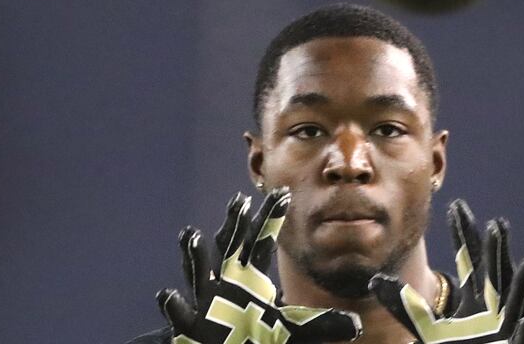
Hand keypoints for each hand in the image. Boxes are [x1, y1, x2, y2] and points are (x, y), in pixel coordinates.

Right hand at [156, 188, 361, 343]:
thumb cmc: (251, 335)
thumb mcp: (291, 330)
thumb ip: (320, 326)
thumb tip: (355, 326)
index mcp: (249, 276)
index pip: (260, 240)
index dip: (270, 218)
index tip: (282, 193)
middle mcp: (226, 279)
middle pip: (229, 246)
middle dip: (233, 226)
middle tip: (239, 201)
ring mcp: (205, 298)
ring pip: (198, 271)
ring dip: (194, 255)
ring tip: (192, 236)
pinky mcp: (191, 323)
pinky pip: (180, 312)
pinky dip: (174, 304)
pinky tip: (168, 294)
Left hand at [370, 199, 523, 343]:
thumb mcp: (426, 325)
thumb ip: (404, 304)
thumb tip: (375, 281)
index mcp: (474, 295)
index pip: (467, 258)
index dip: (463, 234)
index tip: (456, 207)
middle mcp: (493, 304)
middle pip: (495, 271)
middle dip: (496, 249)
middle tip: (496, 223)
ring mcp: (506, 323)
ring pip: (516, 298)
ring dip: (522, 281)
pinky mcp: (513, 342)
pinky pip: (522, 333)